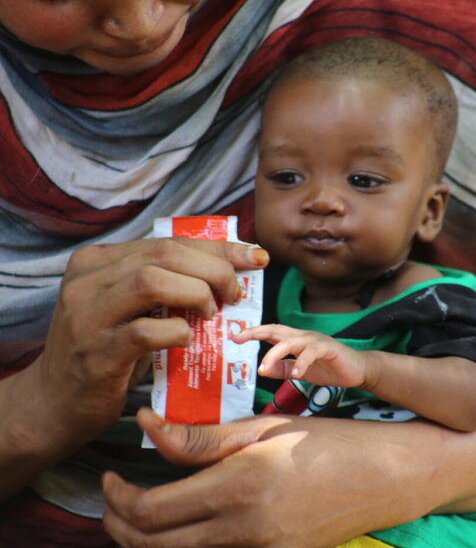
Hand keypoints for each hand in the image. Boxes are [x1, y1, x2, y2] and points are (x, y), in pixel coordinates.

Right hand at [16, 239, 267, 457]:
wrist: (54, 401)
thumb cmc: (105, 347)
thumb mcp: (128, 306)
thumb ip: (163, 282)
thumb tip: (228, 269)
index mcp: (98, 260)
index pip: (167, 241)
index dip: (217, 247)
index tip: (254, 256)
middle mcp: (87, 280)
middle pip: (164, 254)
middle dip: (213, 268)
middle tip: (235, 292)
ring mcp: (87, 316)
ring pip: (151, 281)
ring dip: (196, 293)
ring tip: (211, 312)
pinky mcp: (96, 354)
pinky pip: (146, 331)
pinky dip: (178, 331)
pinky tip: (187, 338)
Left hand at [103, 408, 422, 547]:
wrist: (385, 476)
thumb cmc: (327, 441)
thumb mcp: (265, 428)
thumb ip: (204, 437)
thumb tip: (150, 427)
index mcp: (240, 485)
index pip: (153, 510)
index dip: (118, 497)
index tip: (108, 476)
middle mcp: (244, 529)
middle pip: (156, 543)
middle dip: (120, 524)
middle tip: (114, 496)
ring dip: (148, 538)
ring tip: (141, 510)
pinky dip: (185, 545)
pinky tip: (186, 520)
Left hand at [235, 324, 367, 386]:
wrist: (357, 370)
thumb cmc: (329, 368)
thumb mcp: (300, 371)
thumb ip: (282, 369)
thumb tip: (263, 370)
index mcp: (295, 340)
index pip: (271, 332)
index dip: (253, 332)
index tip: (235, 337)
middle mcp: (303, 337)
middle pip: (277, 330)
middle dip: (256, 332)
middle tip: (240, 338)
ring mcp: (316, 341)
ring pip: (291, 341)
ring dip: (275, 353)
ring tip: (264, 367)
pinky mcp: (329, 348)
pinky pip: (312, 353)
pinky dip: (302, 363)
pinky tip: (297, 374)